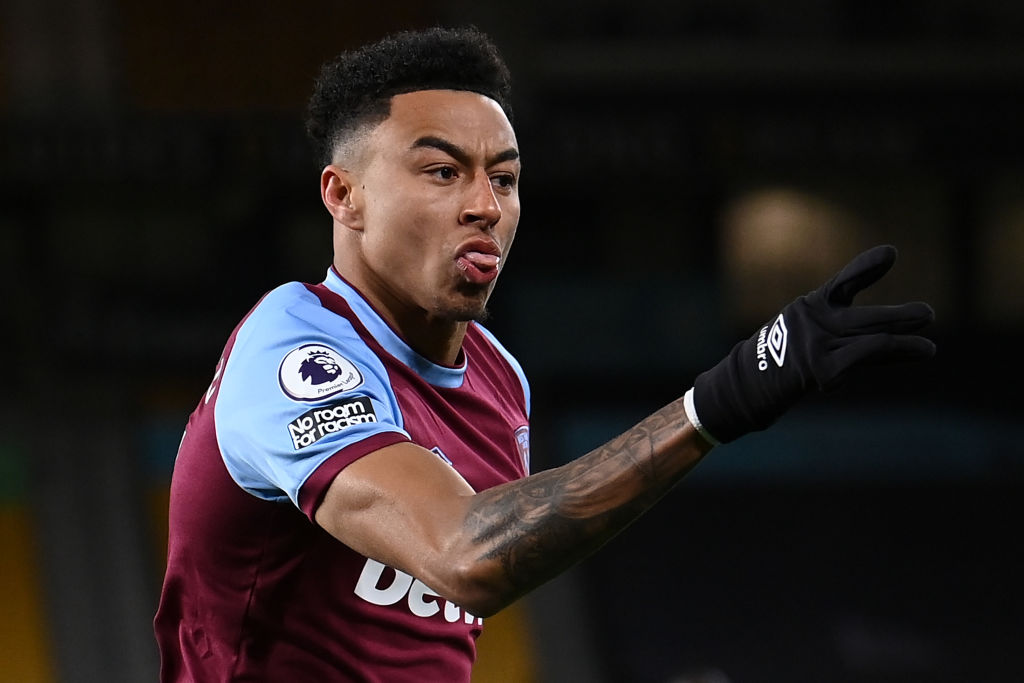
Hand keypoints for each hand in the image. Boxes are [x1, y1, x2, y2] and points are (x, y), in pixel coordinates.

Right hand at [684, 244, 935, 443]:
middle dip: (899, 317)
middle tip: (928, 315)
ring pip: (873, 339)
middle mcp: (814, 320)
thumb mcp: (807, 335)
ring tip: (929, 347)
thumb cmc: (782, 359)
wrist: (748, 385)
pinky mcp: (822, 368)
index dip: (866, 268)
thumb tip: (889, 339)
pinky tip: (917, 352)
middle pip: (866, 318)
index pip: (842, 283)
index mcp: (809, 306)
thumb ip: (846, 333)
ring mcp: (818, 344)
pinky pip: (865, 357)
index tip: (891, 254)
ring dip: (905, 342)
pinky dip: (895, 353)